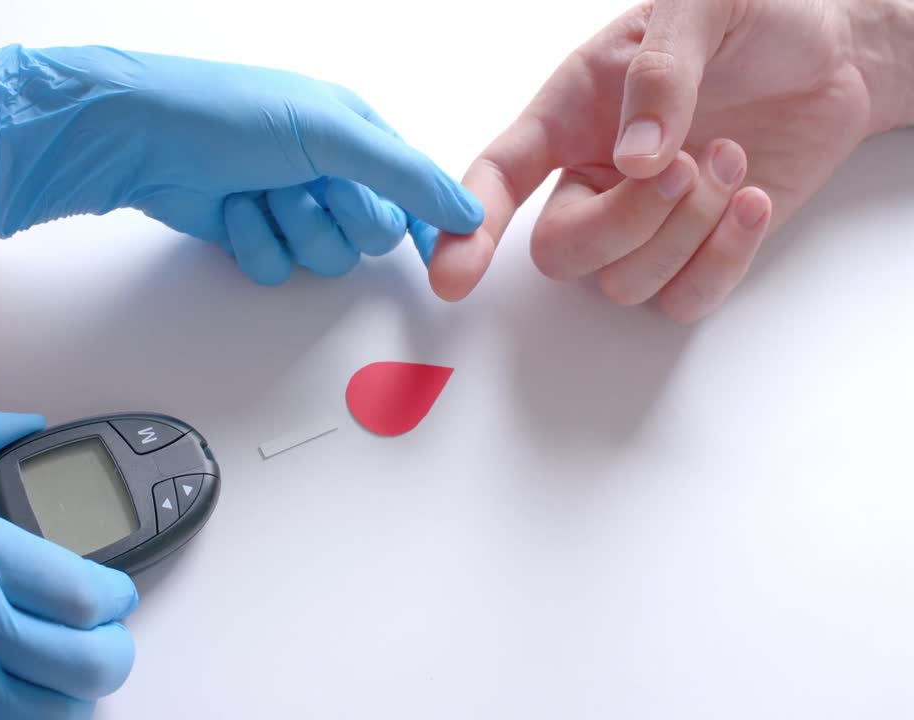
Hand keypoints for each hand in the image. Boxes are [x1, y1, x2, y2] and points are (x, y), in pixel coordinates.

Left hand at [0, 44, 483, 284]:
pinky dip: (256, 243)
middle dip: (339, 217)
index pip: (413, 188)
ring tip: (260, 192)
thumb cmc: (228, 113)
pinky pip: (281, 268)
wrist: (144, 141)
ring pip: (327, 258)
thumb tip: (464, 207)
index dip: (429, 223)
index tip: (440, 256)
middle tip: (307, 186)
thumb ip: (406, 175)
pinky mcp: (257, 236)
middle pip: (374, 234)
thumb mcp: (333, 132)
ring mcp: (291, 206)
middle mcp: (329, 171)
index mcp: (356, 134)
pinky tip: (233, 211)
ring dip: (292, 229)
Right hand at [0, 405, 137, 718]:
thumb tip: (25, 421)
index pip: (91, 594)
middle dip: (109, 650)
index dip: (116, 597)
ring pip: (62, 710)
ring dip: (73, 691)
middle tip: (95, 636)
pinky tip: (14, 696)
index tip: (108, 592)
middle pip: (93, 661)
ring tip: (56, 668)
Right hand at [430, 0, 910, 321]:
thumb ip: (661, 72)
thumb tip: (633, 158)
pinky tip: (753, 201)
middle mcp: (596, 177)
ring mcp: (646, 223)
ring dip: (686, 230)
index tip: (456, 276)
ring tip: (732, 159)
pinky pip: (684, 300)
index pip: (498, 177)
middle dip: (622, 225)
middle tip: (683, 168)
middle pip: (560, 252)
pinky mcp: (700, 253)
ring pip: (624, 282)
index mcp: (571, 114)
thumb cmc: (754, 17)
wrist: (837, 50)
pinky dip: (722, 260)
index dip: (469, 228)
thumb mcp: (700, 6)